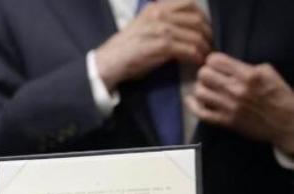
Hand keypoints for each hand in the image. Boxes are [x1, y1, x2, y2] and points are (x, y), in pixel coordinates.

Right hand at [95, 0, 211, 90]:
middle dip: (207, 33)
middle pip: (196, 19)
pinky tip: (196, 63)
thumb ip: (159, 20)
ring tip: (204, 56)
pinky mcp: (162, 46)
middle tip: (208, 45)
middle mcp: (160, 15)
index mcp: (156, 8)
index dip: (202, 15)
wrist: (108, 63)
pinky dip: (196, 57)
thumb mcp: (141, 25)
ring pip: (196, 35)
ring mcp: (161, 30)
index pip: (189, 3)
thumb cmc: (124, 48)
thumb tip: (181, 24)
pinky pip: (189, 49)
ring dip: (204, 48)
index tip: (203, 28)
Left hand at [186, 52, 293, 153]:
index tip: (215, 65)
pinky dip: (193, 105)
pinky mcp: (225, 121)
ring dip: (201, 88)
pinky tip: (191, 100)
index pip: (215, 60)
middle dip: (205, 73)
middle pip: (203, 74)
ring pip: (199, 92)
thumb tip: (226, 65)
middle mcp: (236, 89)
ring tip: (206, 88)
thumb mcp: (268, 73)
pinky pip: (200, 113)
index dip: (212, 61)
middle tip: (209, 77)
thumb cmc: (279, 95)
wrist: (286, 122)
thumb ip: (246, 66)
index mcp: (248, 74)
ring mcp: (229, 106)